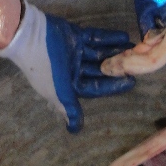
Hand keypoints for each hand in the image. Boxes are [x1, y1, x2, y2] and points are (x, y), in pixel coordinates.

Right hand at [0, 1, 134, 132]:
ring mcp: (74, 52)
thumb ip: (70, 108)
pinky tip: (123, 36)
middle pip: (99, 70)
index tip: (131, 81)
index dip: (112, 86)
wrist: (29, 37)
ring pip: (99, 53)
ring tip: (134, 48)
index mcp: (69, 85)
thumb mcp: (58, 91)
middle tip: (137, 63)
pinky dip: (108, 38)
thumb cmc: (46, 67)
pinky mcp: (74, 35)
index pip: (95, 88)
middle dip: (116, 67)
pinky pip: (94, 37)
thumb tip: (75, 130)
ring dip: (115, 51)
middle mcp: (73, 69)